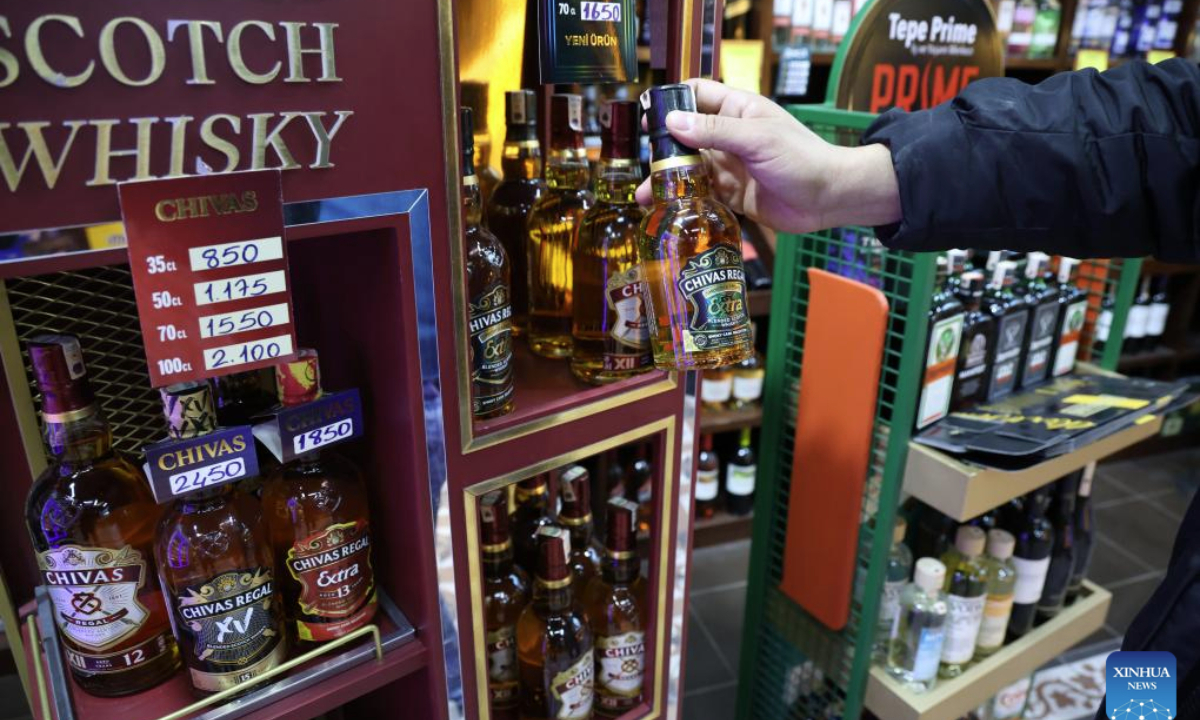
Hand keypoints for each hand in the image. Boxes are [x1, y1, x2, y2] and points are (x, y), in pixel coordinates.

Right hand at [635, 78, 900, 233]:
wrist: (830, 199)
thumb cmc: (801, 159)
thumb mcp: (756, 139)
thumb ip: (714, 130)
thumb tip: (672, 121)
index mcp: (738, 110)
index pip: (698, 94)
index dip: (672, 101)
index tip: (650, 118)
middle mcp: (730, 135)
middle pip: (687, 135)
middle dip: (664, 149)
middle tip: (645, 164)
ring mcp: (731, 165)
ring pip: (691, 168)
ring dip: (669, 179)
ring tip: (647, 195)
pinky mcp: (733, 193)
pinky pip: (702, 193)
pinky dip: (685, 200)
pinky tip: (667, 209)